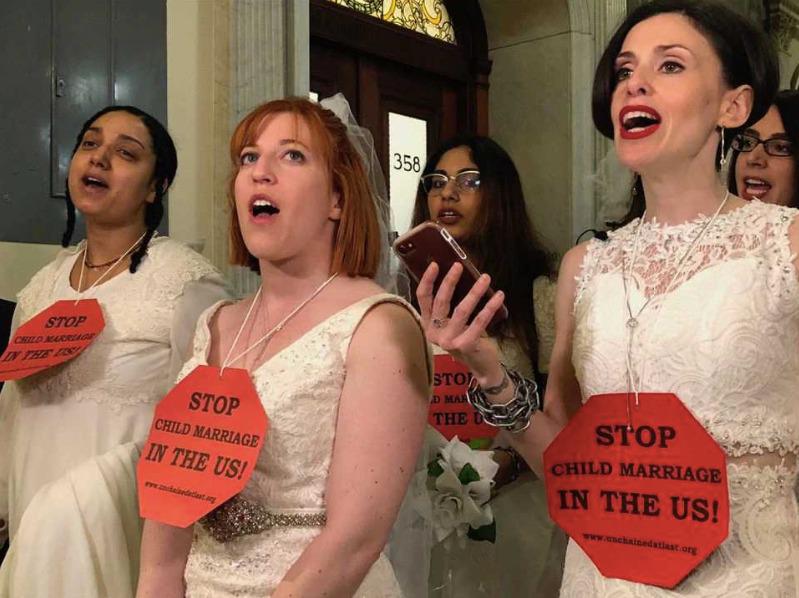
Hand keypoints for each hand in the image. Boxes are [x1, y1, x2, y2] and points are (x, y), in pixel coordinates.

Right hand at [416, 262, 505, 383]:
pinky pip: (479, 321)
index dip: (427, 280)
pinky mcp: (465, 345)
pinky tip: (499, 296)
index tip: (435, 264)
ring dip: (475, 291)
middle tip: (459, 266)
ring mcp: (448, 341)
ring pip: (462, 310)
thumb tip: (458, 273)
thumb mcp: (453, 322)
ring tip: (485, 278)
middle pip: (440, 302)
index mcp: (428, 324)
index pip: (423, 298)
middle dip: (450, 281)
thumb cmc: (467, 338)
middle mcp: (434, 333)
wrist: (481, 366)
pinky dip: (490, 307)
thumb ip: (451, 305)